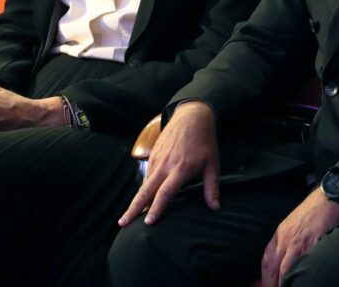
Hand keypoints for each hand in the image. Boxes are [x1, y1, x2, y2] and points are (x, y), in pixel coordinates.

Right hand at [118, 101, 219, 226]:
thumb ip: (212, 187)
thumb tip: (215, 207)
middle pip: (146, 191)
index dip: (156, 208)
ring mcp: (157, 159)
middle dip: (133, 208)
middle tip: (123, 224)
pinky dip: (143, 188)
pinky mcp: (153, 154)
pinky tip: (141, 198)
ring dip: (136, 200)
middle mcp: (165, 165)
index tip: (147, 223)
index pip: (165, 193)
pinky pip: (147, 175)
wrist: (192, 116)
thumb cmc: (205, 141)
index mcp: (180, 169)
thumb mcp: (213, 163)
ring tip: (128, 216)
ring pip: (144, 183)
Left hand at [260, 188, 338, 286]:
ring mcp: (299, 243)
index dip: (267, 279)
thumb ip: (285, 243)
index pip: (267, 262)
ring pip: (286, 271)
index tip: (270, 286)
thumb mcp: (292, 225)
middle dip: (274, 285)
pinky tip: (306, 280)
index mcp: (279, 235)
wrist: (327, 199)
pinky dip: (303, 275)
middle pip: (273, 269)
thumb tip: (282, 263)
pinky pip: (305, 265)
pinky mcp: (313, 244)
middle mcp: (286, 240)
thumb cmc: (312, 213)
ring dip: (286, 283)